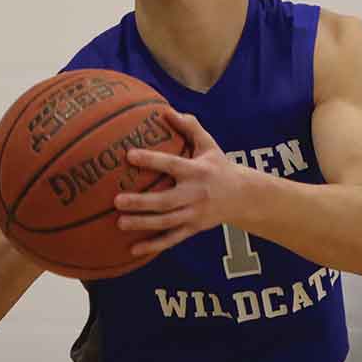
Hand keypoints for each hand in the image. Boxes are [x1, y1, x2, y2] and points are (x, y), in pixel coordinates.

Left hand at [114, 109, 239, 256]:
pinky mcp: (193, 229)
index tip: (129, 155)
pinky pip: (171, 239)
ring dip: (142, 224)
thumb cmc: (219, 166)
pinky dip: (153, 246)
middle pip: (165, 201)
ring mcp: (194, 214)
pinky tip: (133, 250)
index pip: (171, 165)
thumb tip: (166, 110)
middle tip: (117, 200)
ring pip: (166, 223)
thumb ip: (189, 126)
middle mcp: (195, 194)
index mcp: (196, 171)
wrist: (243, 197)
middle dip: (141, 203)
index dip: (151, 160)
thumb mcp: (208, 144)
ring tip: (119, 223)